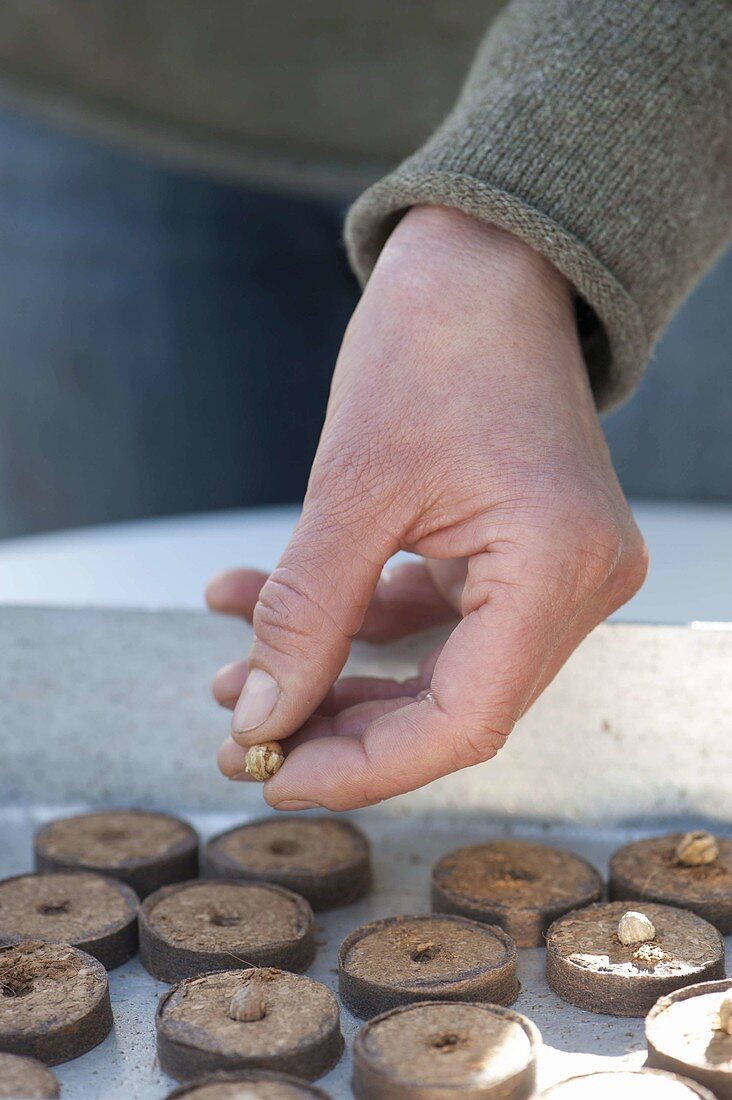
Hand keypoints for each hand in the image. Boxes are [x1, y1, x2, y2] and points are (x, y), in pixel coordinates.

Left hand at [207, 206, 647, 810]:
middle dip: (335, 724)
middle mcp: (578, 583)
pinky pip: (435, 616)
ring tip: (235, 675)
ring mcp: (555, 571)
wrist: (485, 262)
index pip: (464, 722)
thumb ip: (306, 613)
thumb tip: (261, 721)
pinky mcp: (521, 554)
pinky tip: (257, 604)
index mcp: (558, 567)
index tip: (271, 774)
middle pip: (451, 707)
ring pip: (437, 669)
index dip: (363, 766)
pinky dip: (352, 619)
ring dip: (333, 675)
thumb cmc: (435, 340)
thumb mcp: (353, 483)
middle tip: (239, 732)